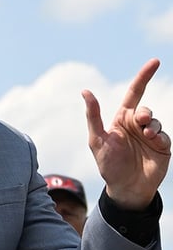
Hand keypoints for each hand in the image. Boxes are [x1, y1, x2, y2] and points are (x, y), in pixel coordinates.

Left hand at [82, 58, 170, 209]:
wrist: (126, 188)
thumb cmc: (108, 164)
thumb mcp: (97, 139)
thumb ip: (93, 115)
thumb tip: (85, 91)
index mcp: (122, 119)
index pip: (135, 93)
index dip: (144, 76)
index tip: (155, 61)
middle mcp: (137, 125)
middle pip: (145, 108)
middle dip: (144, 113)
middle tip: (140, 121)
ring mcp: (151, 135)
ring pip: (156, 121)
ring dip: (152, 126)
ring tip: (146, 136)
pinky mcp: (162, 146)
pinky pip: (165, 136)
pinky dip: (160, 137)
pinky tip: (153, 144)